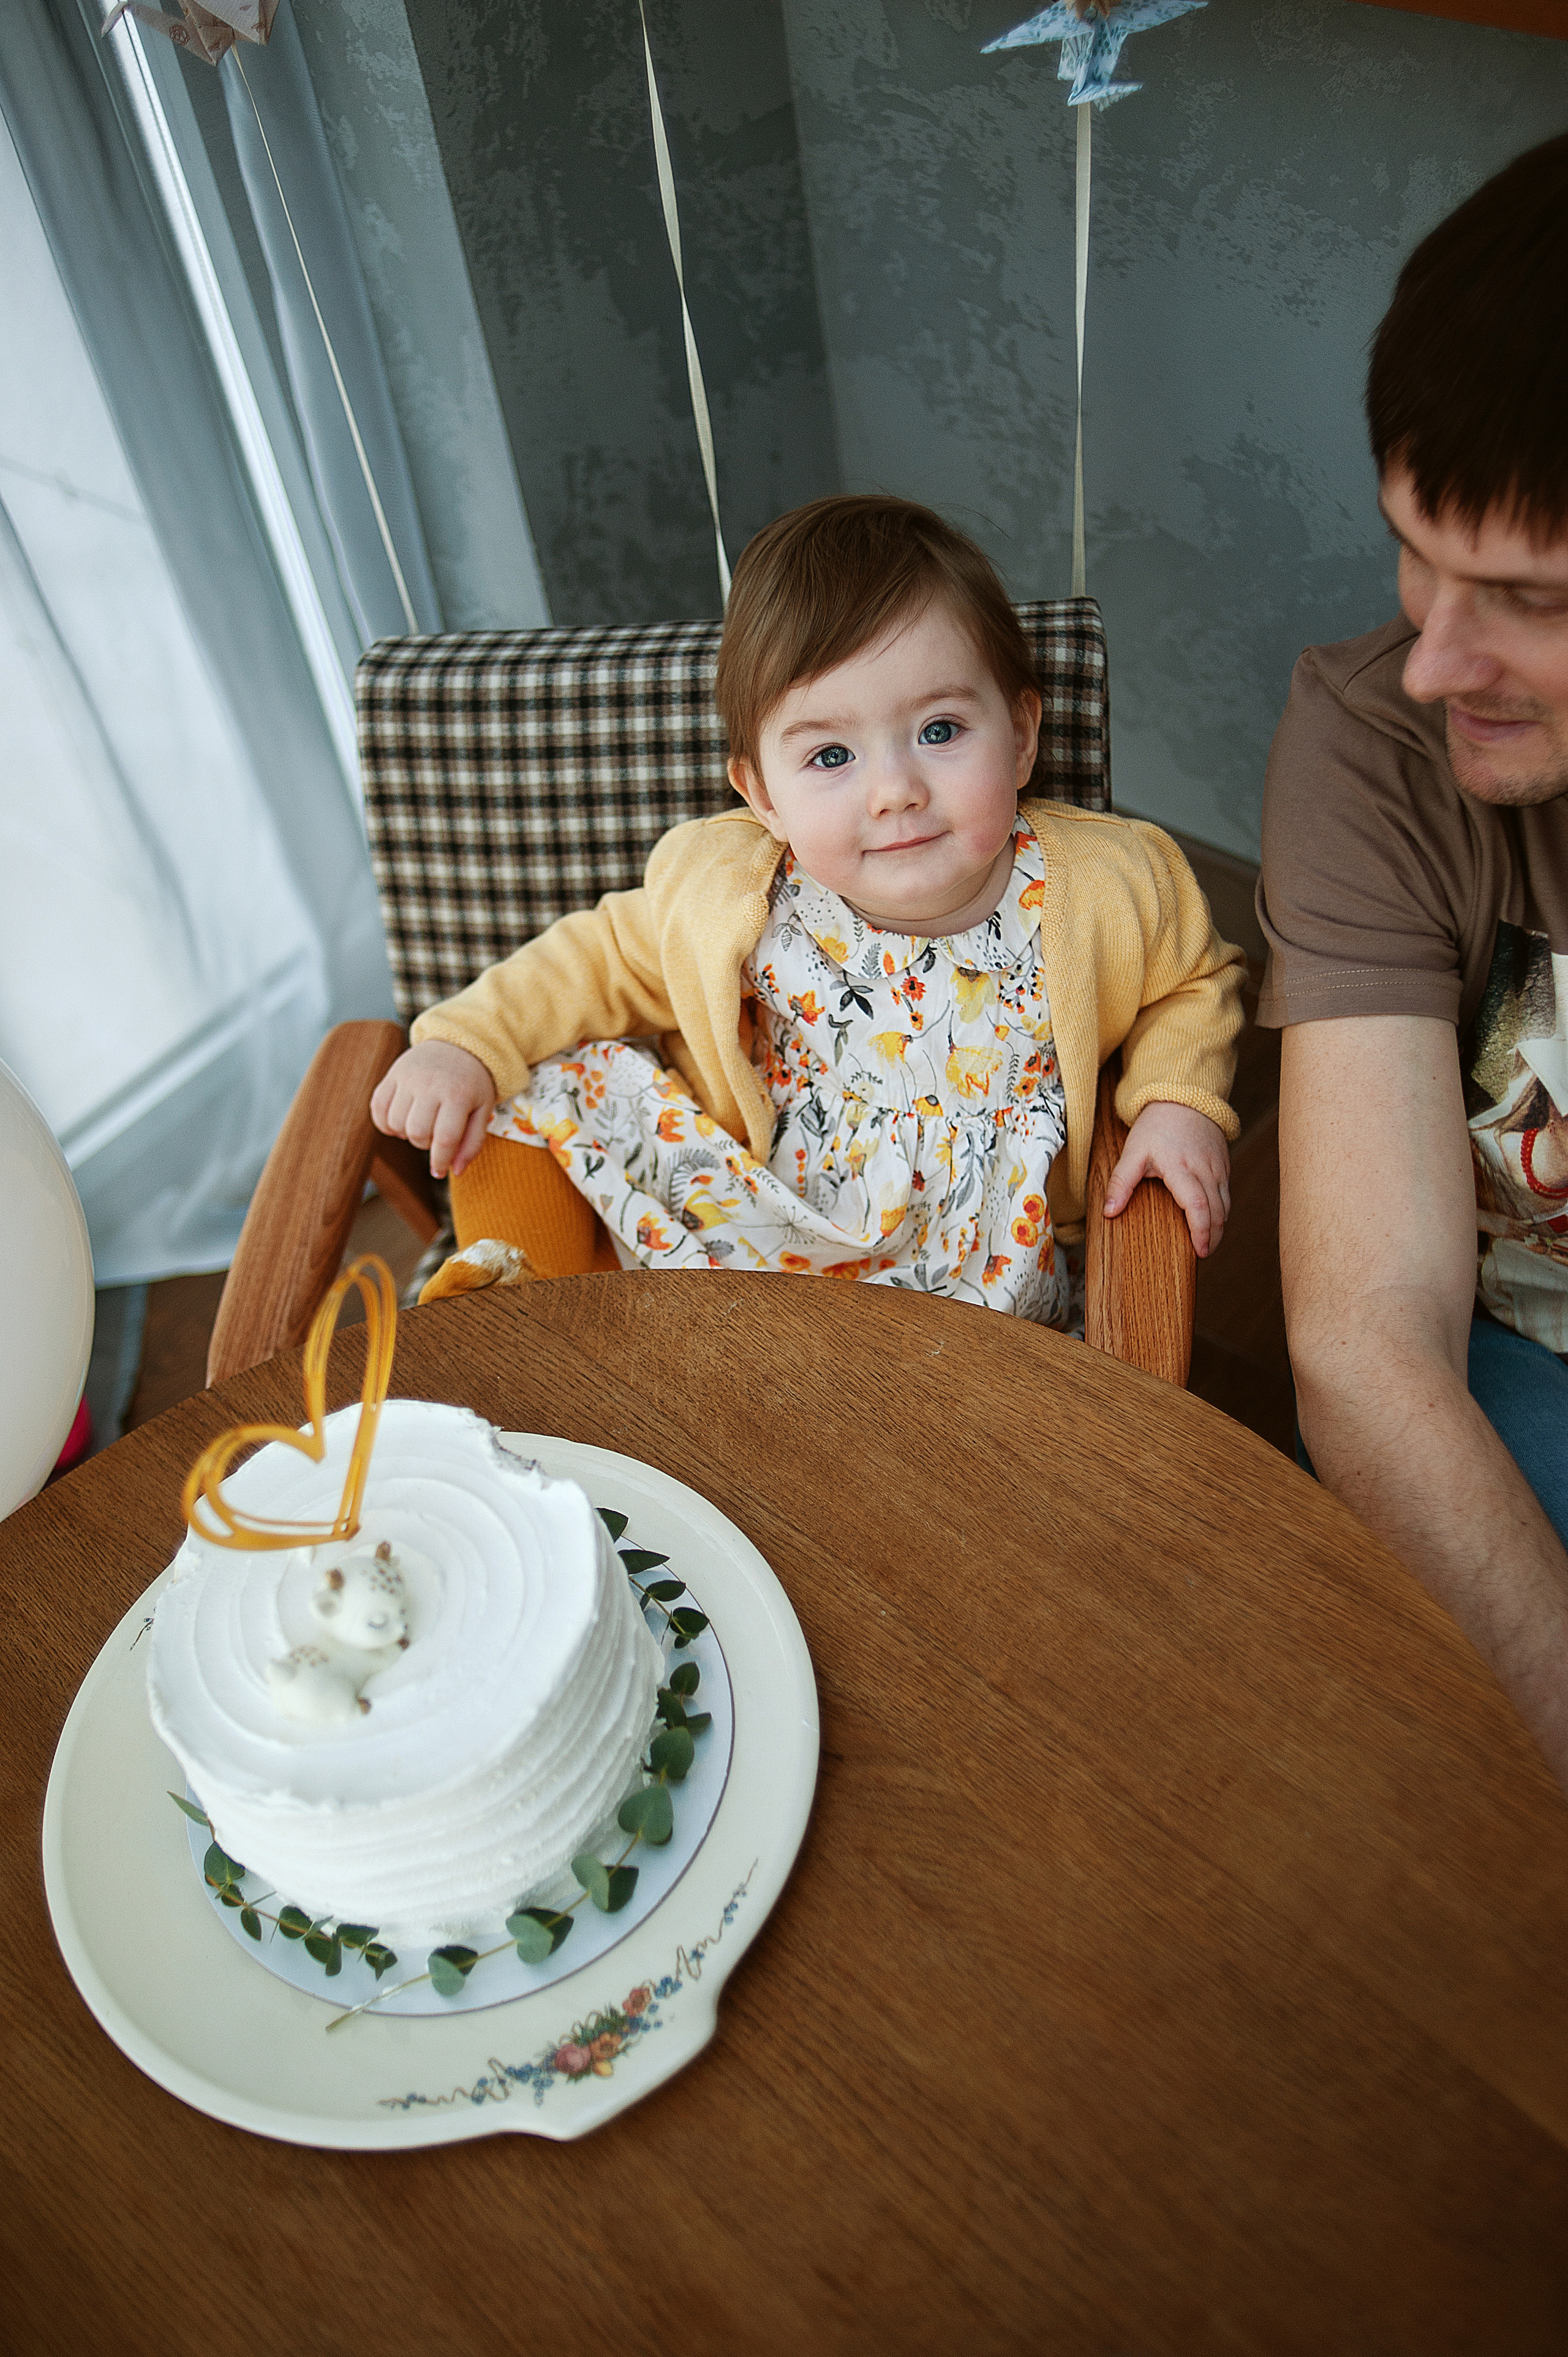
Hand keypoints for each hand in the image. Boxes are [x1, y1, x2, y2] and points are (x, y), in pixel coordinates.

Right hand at [370, 1041, 495, 1179]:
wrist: (458, 1044)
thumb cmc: (473, 1084)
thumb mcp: (483, 1110)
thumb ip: (472, 1142)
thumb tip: (455, 1171)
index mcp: (458, 1094)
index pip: (444, 1138)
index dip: (440, 1161)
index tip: (439, 1171)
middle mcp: (430, 1084)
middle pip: (417, 1133)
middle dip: (424, 1144)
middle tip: (434, 1136)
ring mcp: (408, 1077)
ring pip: (396, 1123)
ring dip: (406, 1133)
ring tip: (420, 1124)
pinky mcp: (392, 1074)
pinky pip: (377, 1107)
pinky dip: (385, 1122)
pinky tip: (400, 1121)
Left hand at [1102, 1101, 1229, 1257]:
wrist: (1184, 1097)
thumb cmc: (1157, 1124)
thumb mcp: (1133, 1151)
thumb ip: (1122, 1182)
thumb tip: (1110, 1211)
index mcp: (1181, 1167)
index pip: (1198, 1204)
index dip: (1201, 1230)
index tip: (1200, 1249)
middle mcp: (1204, 1169)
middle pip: (1217, 1211)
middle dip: (1214, 1236)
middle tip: (1204, 1253)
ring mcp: (1218, 1167)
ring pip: (1226, 1204)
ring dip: (1220, 1226)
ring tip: (1208, 1243)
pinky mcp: (1224, 1165)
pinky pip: (1227, 1194)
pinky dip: (1222, 1212)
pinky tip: (1213, 1222)